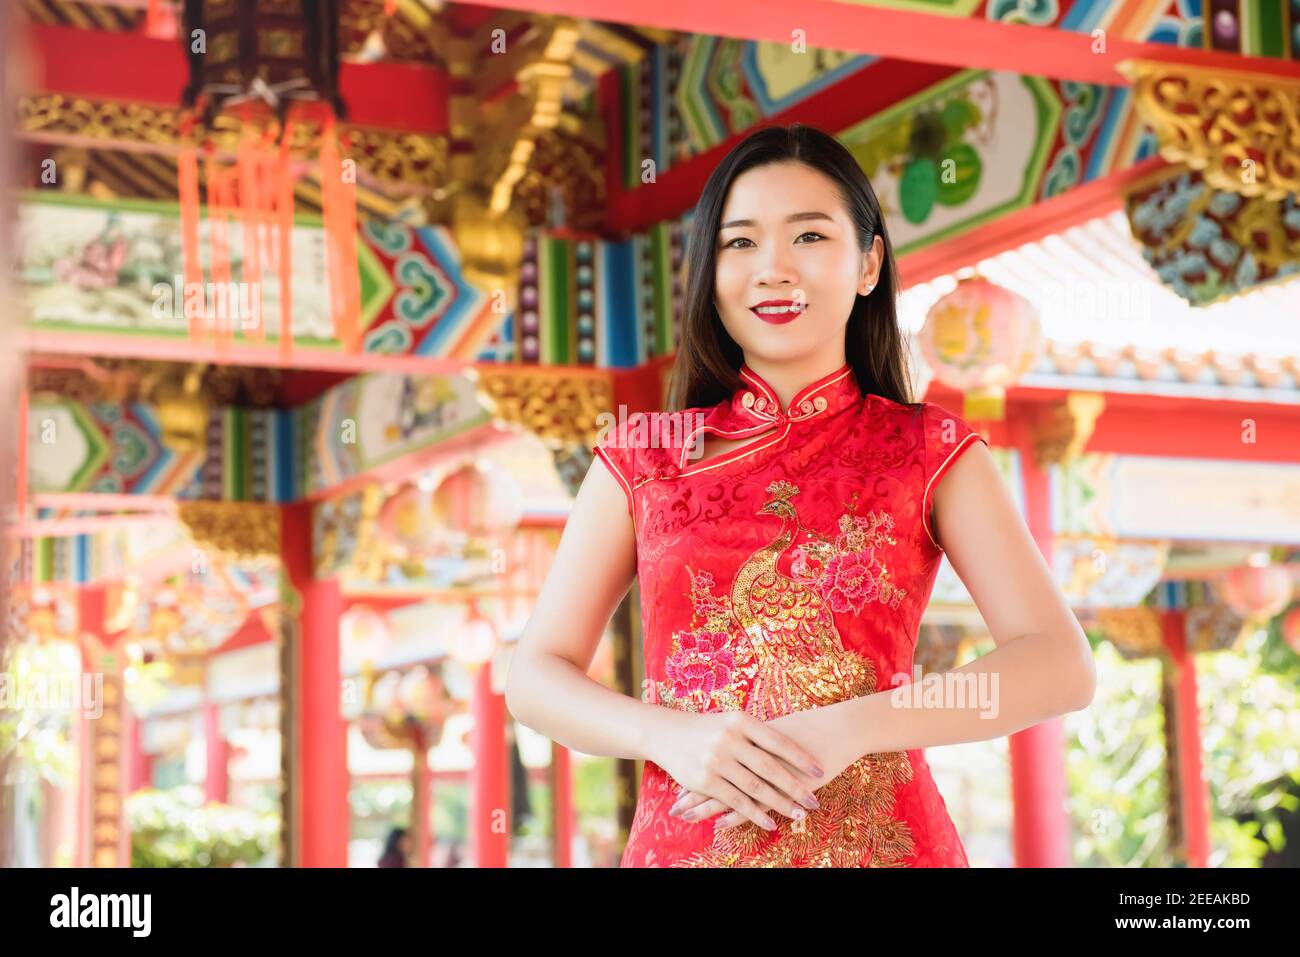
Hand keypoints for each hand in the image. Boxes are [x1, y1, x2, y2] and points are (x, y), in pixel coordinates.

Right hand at [649, 708, 826, 831]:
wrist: (666, 732)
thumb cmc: (706, 727)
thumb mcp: (730, 721)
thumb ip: (755, 733)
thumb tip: (792, 746)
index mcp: (740, 721)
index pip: (777, 741)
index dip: (800, 757)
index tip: (819, 770)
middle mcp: (729, 739)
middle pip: (770, 767)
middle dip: (794, 786)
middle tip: (813, 801)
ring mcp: (716, 760)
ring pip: (755, 787)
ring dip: (779, 804)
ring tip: (799, 815)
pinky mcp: (706, 780)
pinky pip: (736, 801)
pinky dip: (755, 814)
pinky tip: (770, 822)